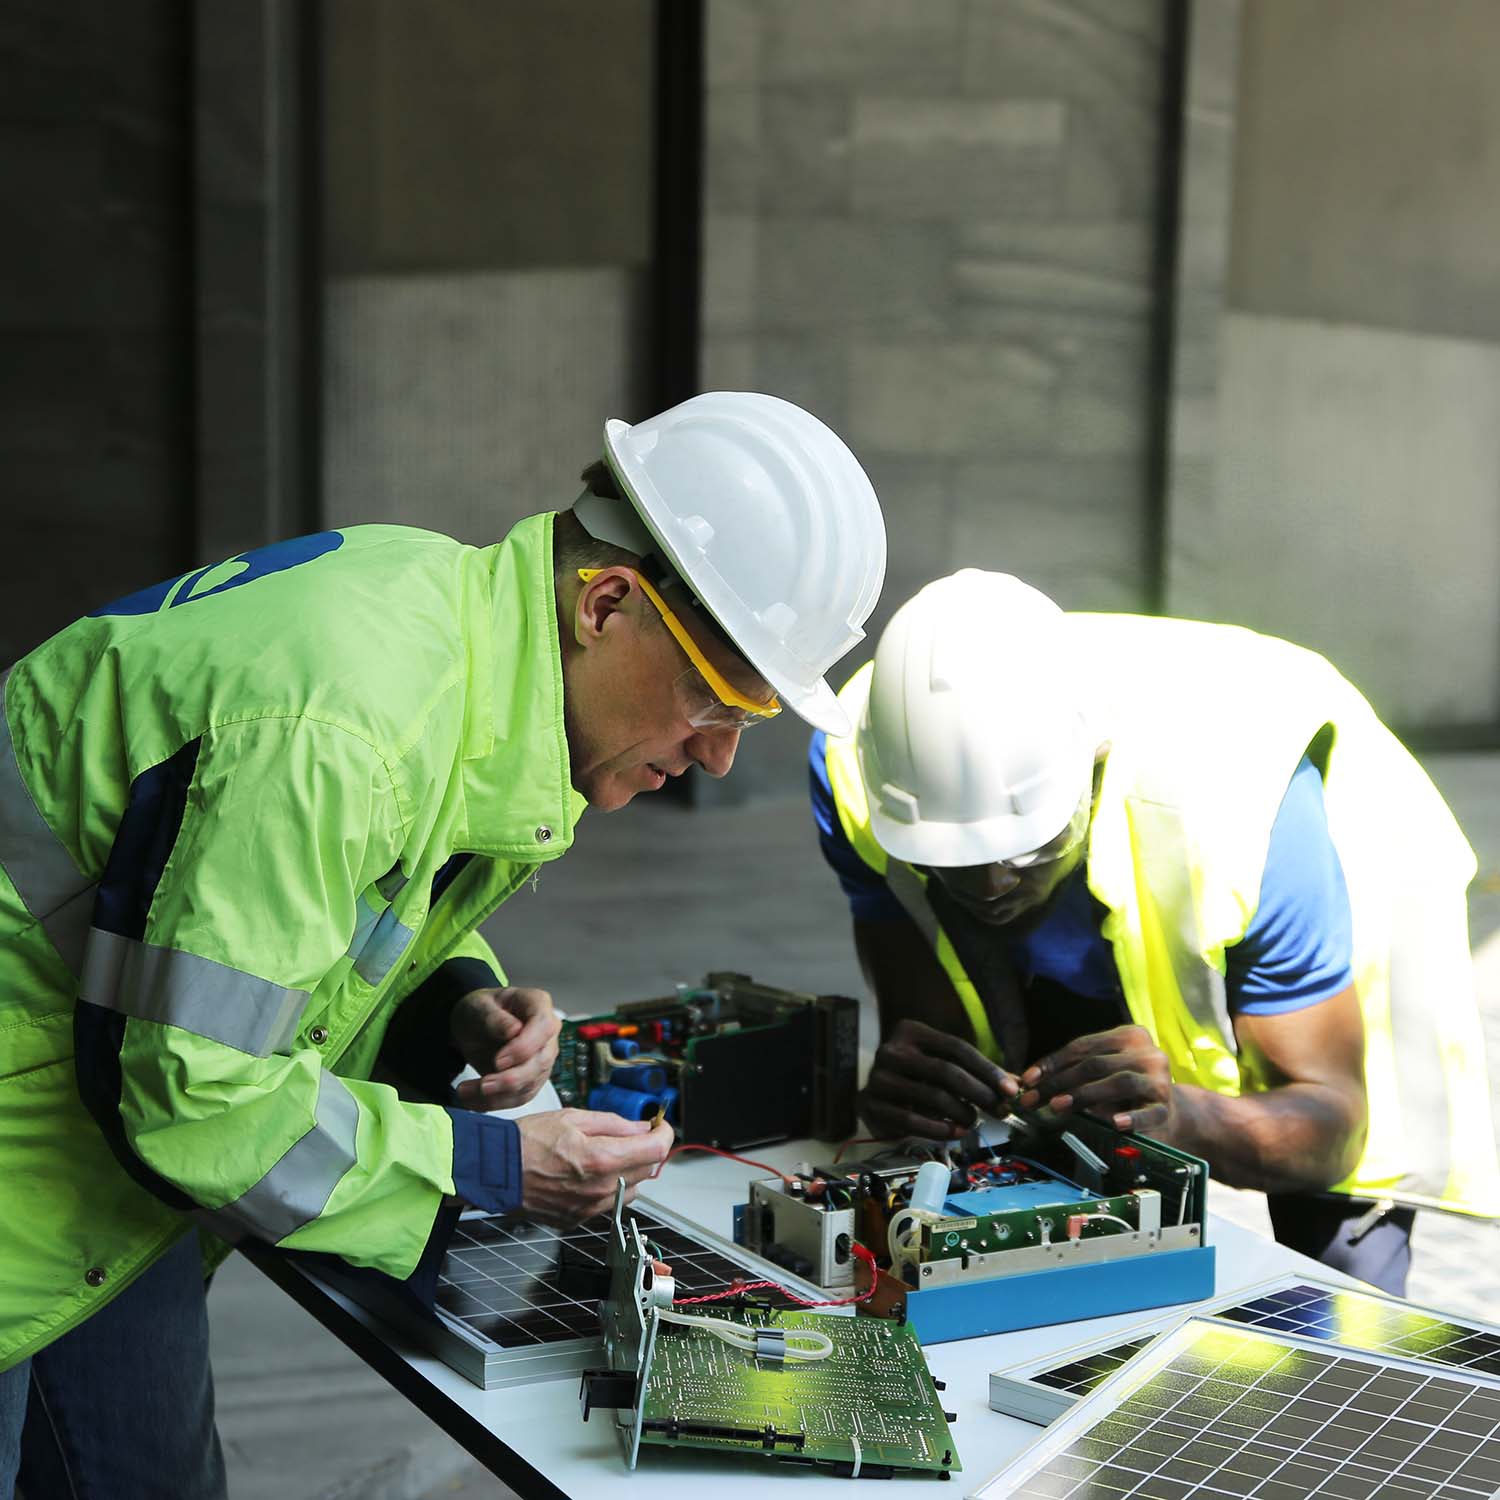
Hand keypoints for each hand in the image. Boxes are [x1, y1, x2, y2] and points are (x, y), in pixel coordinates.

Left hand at [450, 986, 560, 1109]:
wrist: (473, 1026)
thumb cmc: (480, 1010)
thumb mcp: (478, 1006)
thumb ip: (494, 1018)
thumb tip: (514, 1030)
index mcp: (538, 1005)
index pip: (544, 1027)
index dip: (524, 1047)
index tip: (499, 1060)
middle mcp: (547, 1033)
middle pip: (541, 1061)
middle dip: (511, 1079)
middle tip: (483, 1085)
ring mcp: (542, 1057)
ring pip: (530, 1084)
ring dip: (497, 1095)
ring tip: (466, 1091)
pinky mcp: (531, 1079)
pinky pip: (519, 1097)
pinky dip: (494, 1102)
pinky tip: (473, 1100)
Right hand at [516, 1109, 673, 1224]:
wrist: (495, 1171)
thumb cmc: (527, 1142)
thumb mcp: (573, 1117)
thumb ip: (613, 1123)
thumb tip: (640, 1127)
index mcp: (603, 1159)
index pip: (656, 1149)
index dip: (663, 1133)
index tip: (660, 1125)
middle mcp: (601, 1189)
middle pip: (646, 1170)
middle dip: (643, 1149)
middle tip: (628, 1135)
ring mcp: (590, 1208)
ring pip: (630, 1190)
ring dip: (627, 1171)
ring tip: (603, 1155)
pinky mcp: (578, 1219)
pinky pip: (606, 1204)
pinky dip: (606, 1188)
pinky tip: (585, 1173)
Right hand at [859, 1019, 1017, 1139]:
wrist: (874, 1094)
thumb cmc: (916, 1077)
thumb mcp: (943, 1066)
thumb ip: (975, 1072)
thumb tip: (1016, 1084)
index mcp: (910, 1031)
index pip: (956, 1047)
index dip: (986, 1069)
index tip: (1011, 1089)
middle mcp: (891, 1050)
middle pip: (946, 1071)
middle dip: (980, 1093)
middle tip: (1002, 1111)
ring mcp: (878, 1077)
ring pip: (932, 1096)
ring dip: (962, 1113)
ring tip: (974, 1122)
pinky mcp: (870, 1104)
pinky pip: (910, 1120)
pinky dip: (938, 1129)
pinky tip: (955, 1133)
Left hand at [1017, 1023, 1174, 1133]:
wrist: (1174, 1113)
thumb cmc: (1128, 1090)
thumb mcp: (1104, 1072)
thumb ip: (1076, 1070)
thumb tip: (1033, 1081)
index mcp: (1129, 1036)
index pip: (1083, 1046)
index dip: (1052, 1062)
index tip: (1028, 1079)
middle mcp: (1147, 1053)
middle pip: (1095, 1064)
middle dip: (1059, 1082)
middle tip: (1034, 1099)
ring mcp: (1159, 1080)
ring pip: (1118, 1082)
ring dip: (1084, 1095)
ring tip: (1058, 1106)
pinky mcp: (1167, 1108)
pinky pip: (1149, 1113)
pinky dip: (1132, 1118)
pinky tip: (1116, 1123)